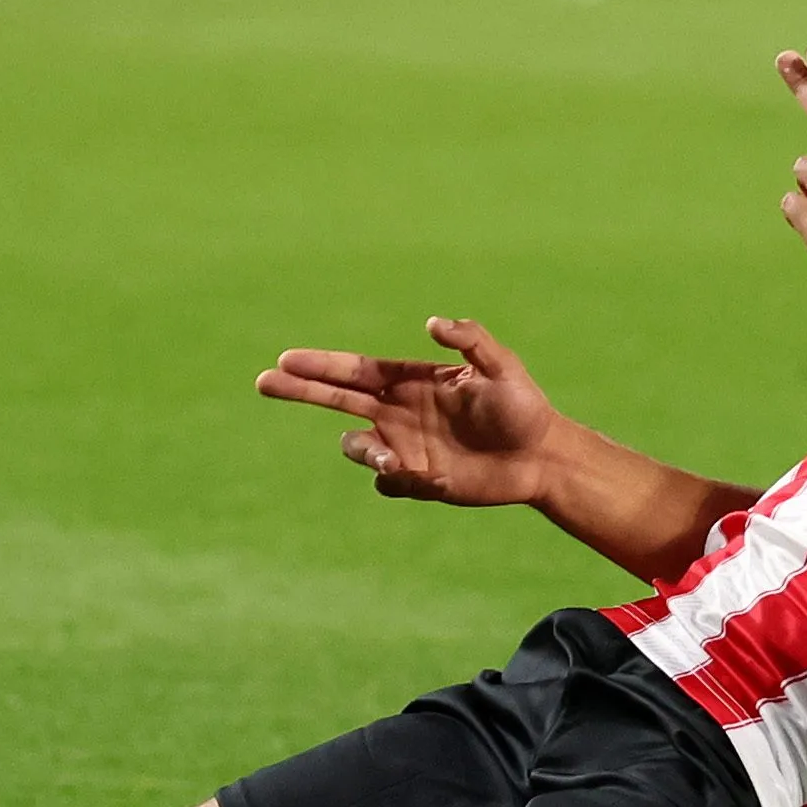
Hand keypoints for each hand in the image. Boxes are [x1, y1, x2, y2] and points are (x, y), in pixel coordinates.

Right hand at [254, 317, 561, 506]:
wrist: (542, 457)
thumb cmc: (523, 407)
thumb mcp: (502, 366)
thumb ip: (470, 340)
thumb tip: (431, 323)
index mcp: (412, 382)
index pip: (355, 370)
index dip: (321, 365)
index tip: (286, 360)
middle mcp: (400, 412)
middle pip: (336, 400)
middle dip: (300, 390)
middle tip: (264, 382)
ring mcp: (406, 447)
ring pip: (358, 449)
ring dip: (367, 453)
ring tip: (398, 461)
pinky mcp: (418, 481)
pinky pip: (387, 483)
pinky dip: (400, 481)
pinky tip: (435, 478)